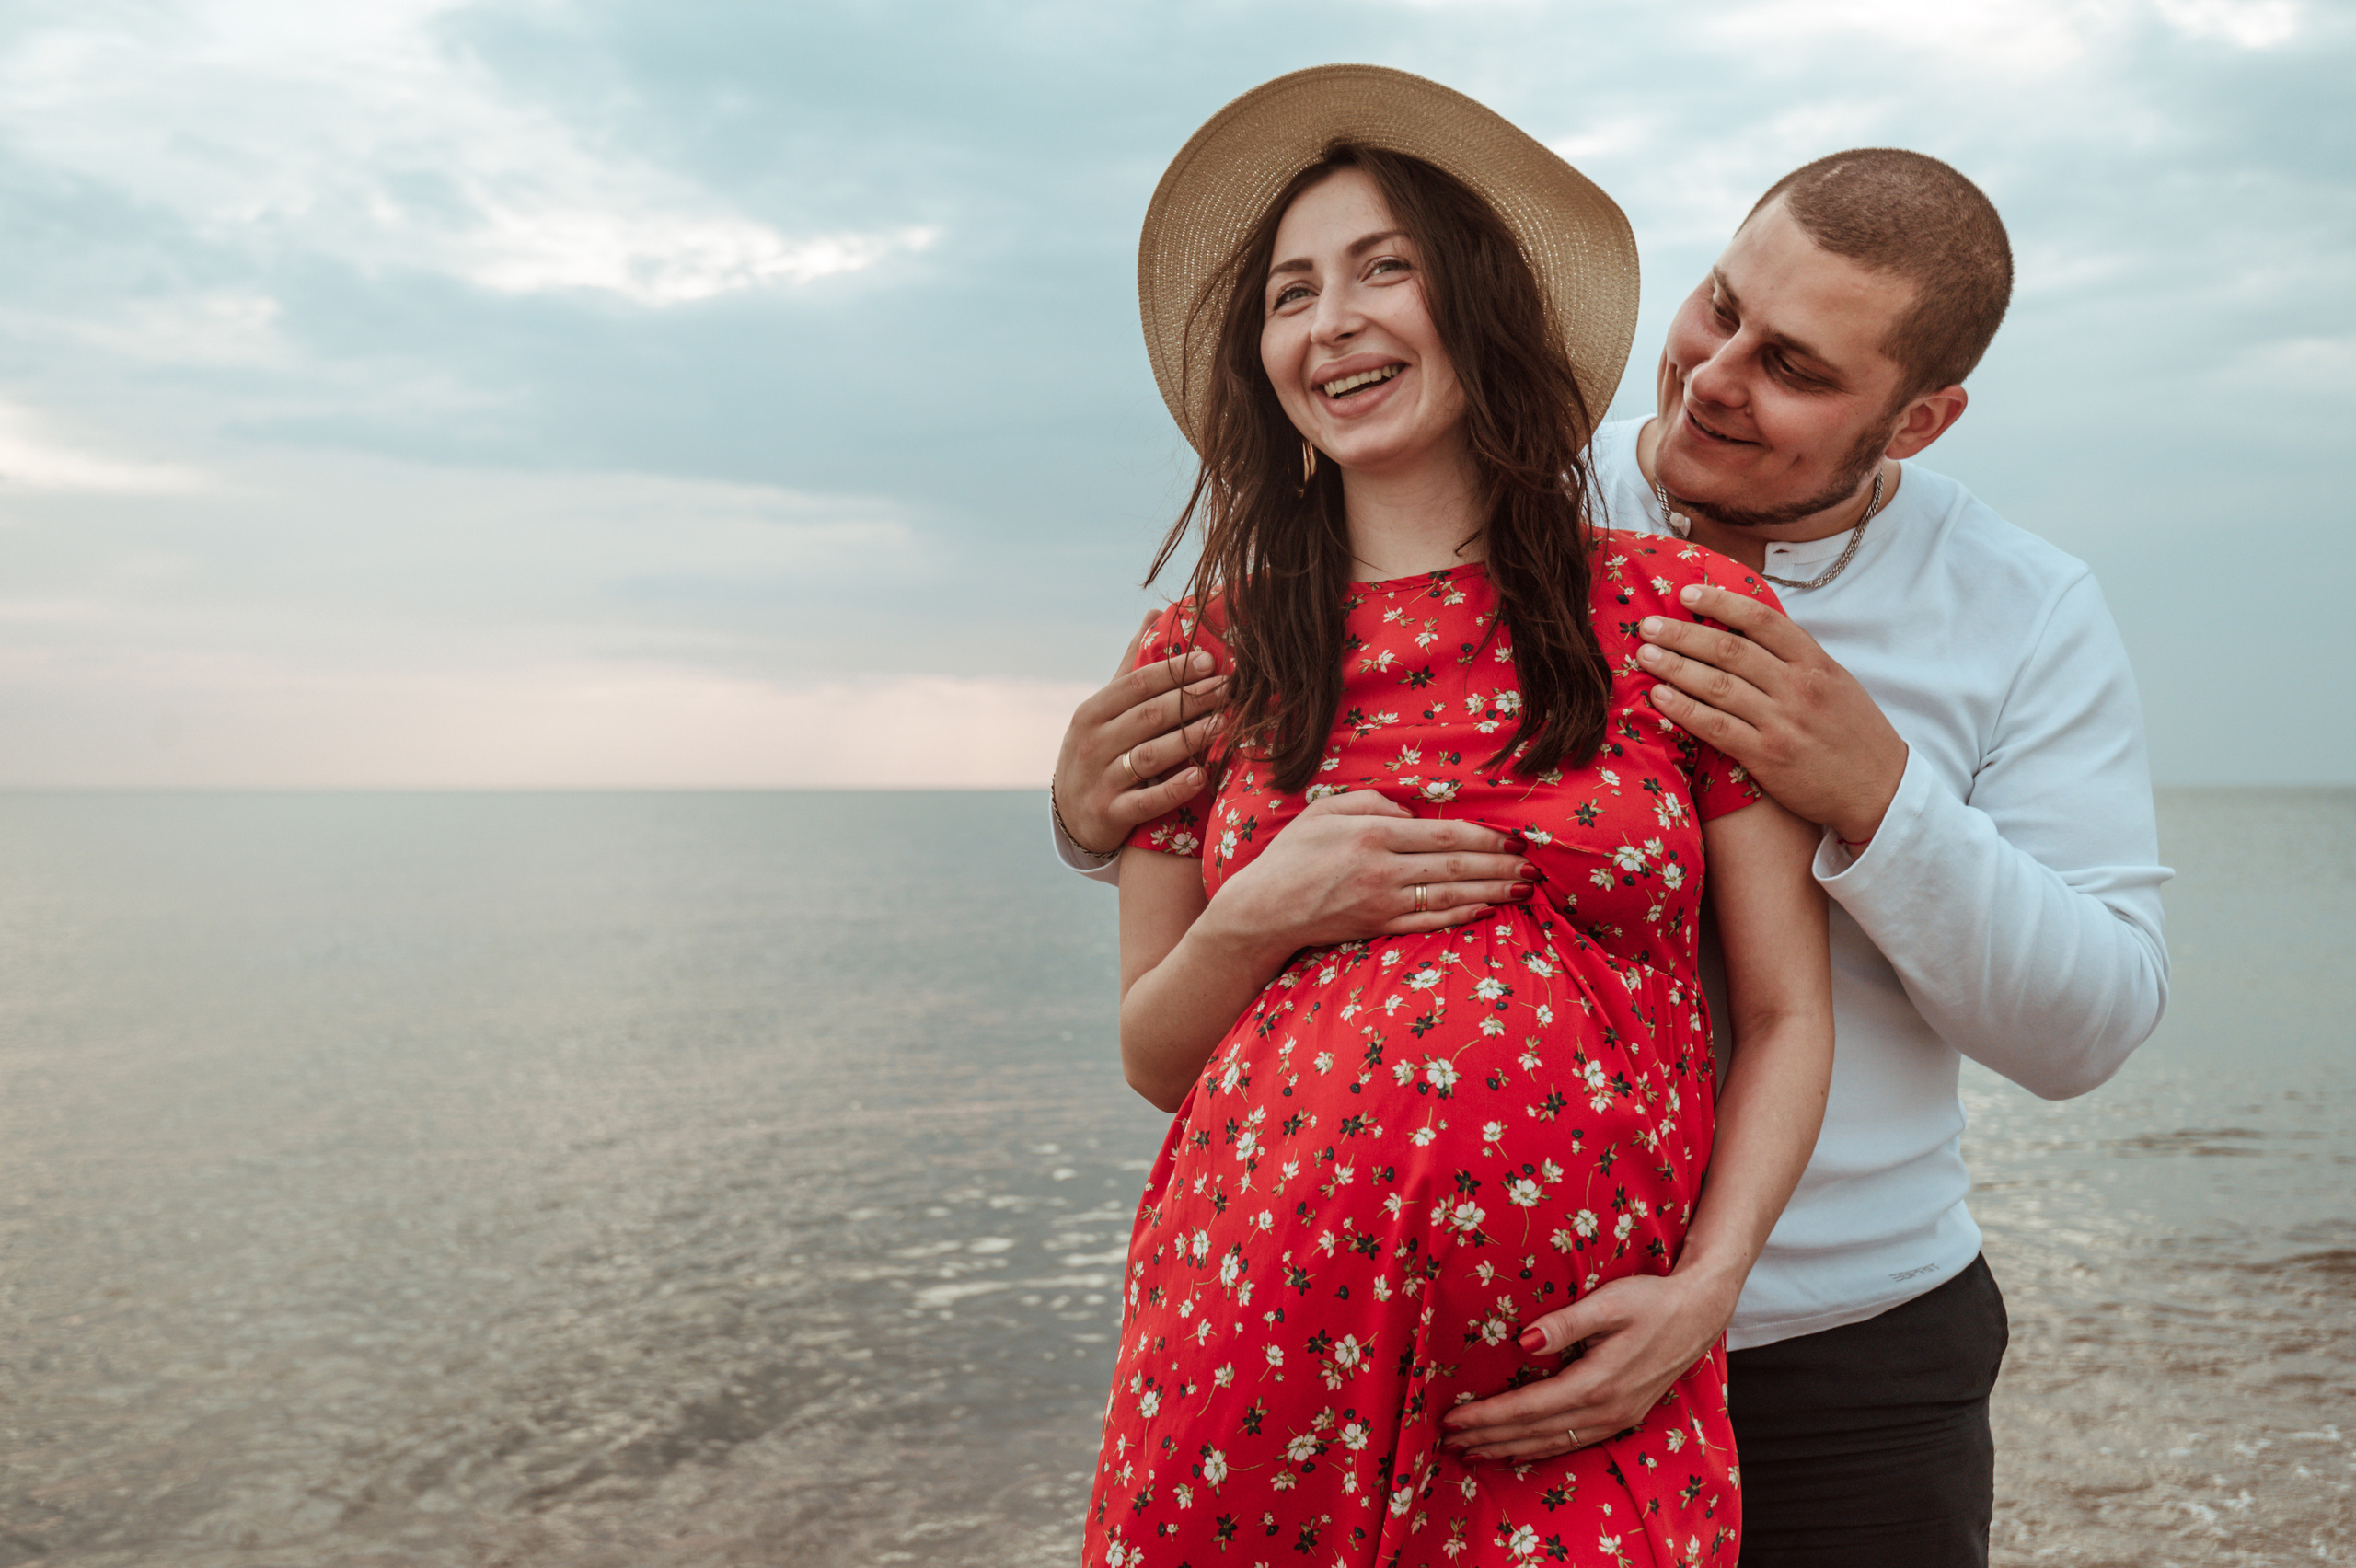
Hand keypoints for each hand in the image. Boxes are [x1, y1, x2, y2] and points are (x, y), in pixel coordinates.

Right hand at [1053, 611, 1228, 855]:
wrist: (1072, 817)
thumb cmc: (1100, 752)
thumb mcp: (1105, 711)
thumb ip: (1132, 666)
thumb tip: (1155, 614)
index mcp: (1093, 712)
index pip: (1137, 684)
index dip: (1174, 671)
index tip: (1210, 660)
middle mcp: (1092, 743)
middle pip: (1148, 716)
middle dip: (1191, 700)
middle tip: (1228, 690)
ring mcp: (1100, 780)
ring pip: (1149, 756)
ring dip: (1188, 739)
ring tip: (1223, 725)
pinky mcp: (1110, 814)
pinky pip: (1146, 801)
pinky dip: (1173, 789)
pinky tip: (1200, 776)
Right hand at [1197, 793, 1534, 957]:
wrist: (1263, 910)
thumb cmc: (1291, 855)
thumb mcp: (1323, 811)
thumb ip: (1370, 800)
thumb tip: (1413, 812)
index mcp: (1372, 834)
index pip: (1443, 835)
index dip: (1484, 837)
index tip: (1513, 839)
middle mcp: (1383, 869)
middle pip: (1455, 867)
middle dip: (1500, 866)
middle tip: (1534, 866)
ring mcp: (1382, 903)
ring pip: (1450, 897)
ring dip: (1492, 891)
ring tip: (1523, 888)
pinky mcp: (1378, 928)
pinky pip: (1429, 923)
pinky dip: (1461, 918)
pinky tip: (1486, 911)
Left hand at [1439, 1268, 1739, 1461]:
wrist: (1699, 1314)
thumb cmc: (1651, 1301)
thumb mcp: (1608, 1303)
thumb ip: (1565, 1324)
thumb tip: (1523, 1341)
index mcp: (1596, 1382)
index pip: (1527, 1407)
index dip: (1487, 1416)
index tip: (1452, 1419)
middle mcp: (1604, 1409)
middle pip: (1534, 1431)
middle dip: (1488, 1438)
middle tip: (1446, 1441)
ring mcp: (1615, 1418)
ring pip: (1551, 1442)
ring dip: (1508, 1448)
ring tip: (1472, 1453)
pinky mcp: (1622, 1417)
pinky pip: (1572, 1443)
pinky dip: (1540, 1450)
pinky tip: (1519, 1453)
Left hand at [1638, 583, 1907, 845]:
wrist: (1880, 789)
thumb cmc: (1854, 733)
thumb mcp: (1836, 682)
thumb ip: (1796, 658)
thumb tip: (1748, 631)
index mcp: (1815, 662)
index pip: (1761, 620)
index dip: (1719, 602)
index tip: (1686, 593)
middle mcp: (1798, 687)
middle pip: (1729, 650)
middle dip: (1682, 633)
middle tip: (1648, 624)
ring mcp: (1782, 722)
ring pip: (1717, 686)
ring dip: (1674, 667)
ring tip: (1644, 655)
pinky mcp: (1767, 757)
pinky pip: (1716, 727)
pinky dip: (1683, 709)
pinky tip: (1658, 696)